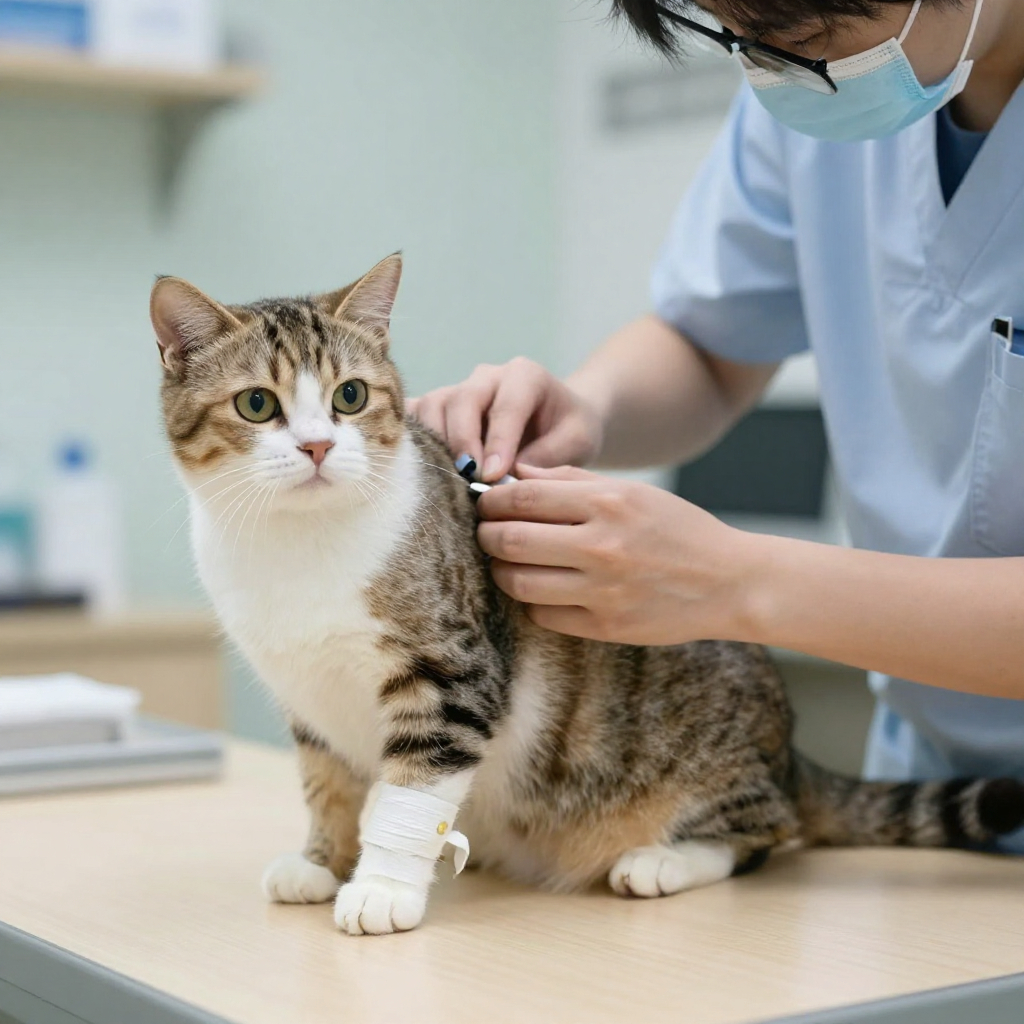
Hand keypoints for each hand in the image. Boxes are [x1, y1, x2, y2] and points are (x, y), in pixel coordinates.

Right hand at [407, 359, 602, 481]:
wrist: (560, 422)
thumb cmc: (570, 430)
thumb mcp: (577, 442)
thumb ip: (546, 458)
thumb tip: (506, 482)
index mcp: (525, 376)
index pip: (506, 405)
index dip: (498, 442)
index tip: (493, 476)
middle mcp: (487, 377)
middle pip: (461, 401)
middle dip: (462, 444)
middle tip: (469, 481)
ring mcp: (458, 390)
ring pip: (432, 407)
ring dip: (435, 445)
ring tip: (447, 481)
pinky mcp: (440, 408)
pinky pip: (415, 415)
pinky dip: (411, 439)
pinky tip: (415, 468)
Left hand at [475, 465, 759, 644]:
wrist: (731, 583)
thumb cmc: (679, 531)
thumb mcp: (634, 492)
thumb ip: (571, 480)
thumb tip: (515, 474)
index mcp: (607, 502)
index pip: (521, 497)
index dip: (490, 501)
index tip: (485, 504)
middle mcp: (601, 545)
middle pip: (510, 540)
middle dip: (486, 534)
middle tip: (486, 533)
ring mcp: (602, 590)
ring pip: (518, 582)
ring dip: (501, 571)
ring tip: (506, 563)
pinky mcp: (605, 627)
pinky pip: (542, 615)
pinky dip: (532, 602)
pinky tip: (541, 589)